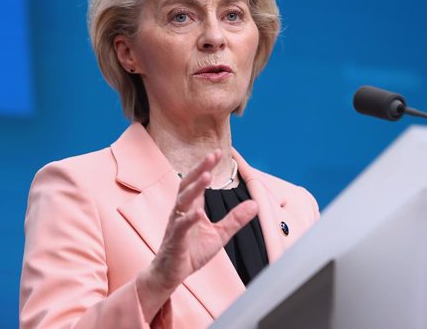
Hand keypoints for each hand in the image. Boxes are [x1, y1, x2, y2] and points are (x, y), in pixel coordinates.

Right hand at [136, 150, 257, 321]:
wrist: (171, 272)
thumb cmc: (191, 251)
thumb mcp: (220, 234)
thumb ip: (235, 219)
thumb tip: (255, 204)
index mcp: (192, 207)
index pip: (198, 182)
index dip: (206, 167)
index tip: (218, 153)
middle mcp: (182, 211)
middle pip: (188, 184)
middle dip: (200, 169)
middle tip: (212, 156)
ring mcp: (177, 224)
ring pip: (183, 201)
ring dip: (195, 188)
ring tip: (206, 176)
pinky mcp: (175, 239)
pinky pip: (181, 226)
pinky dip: (190, 219)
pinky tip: (199, 212)